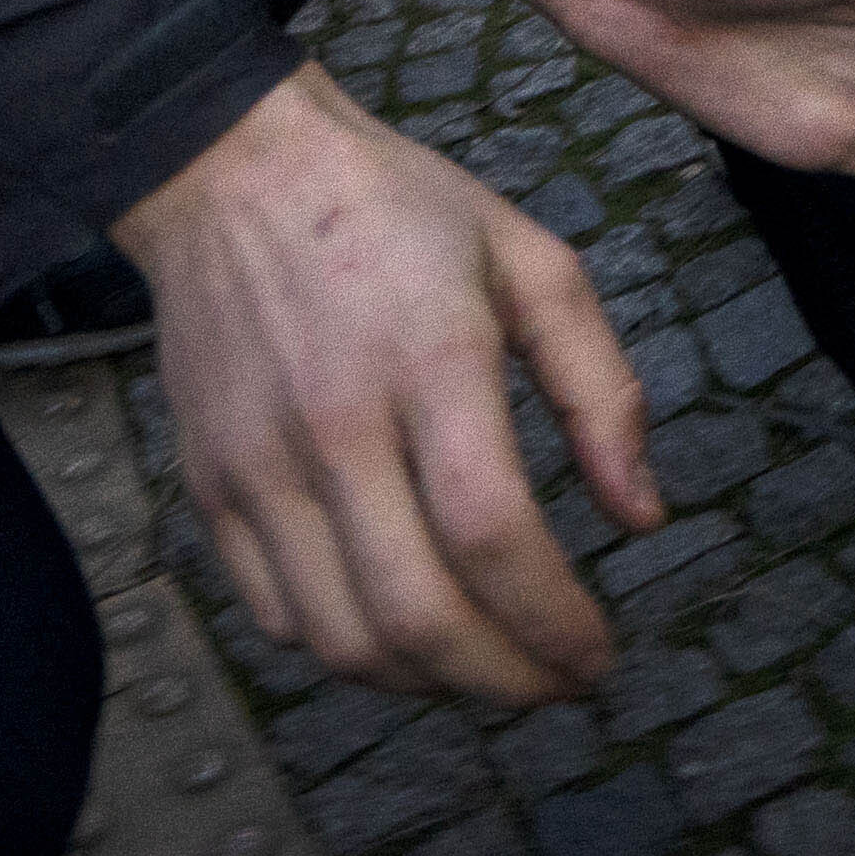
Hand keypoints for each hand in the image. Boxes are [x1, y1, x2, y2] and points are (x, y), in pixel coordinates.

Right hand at [122, 65, 656, 706]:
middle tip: (558, 684)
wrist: (232, 170)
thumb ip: (600, 389)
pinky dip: (349, 653)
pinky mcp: (212, 488)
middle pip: (416, 613)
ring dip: (431, 684)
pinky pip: (278, 617)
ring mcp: (259, 466)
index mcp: (430, 359)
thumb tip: (642, 518)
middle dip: (504, 680)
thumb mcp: (532, 261)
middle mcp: (334, 425)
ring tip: (490, 666)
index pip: (492, 534)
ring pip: (343, 638)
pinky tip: (407, 634)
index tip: (598, 656)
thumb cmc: (397, 212)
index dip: (553, 621)